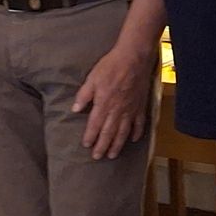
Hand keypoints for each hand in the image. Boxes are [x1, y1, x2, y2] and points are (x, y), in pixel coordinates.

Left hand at [70, 39, 155, 157]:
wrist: (134, 59)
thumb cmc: (110, 66)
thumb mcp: (92, 78)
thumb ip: (84, 95)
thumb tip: (74, 109)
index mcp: (103, 104)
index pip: (95, 125)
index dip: (90, 137)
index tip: (87, 146)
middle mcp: (117, 111)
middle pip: (108, 133)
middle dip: (102, 146)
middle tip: (98, 157)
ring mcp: (130, 110)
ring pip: (123, 132)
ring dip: (117, 145)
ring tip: (112, 155)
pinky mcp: (140, 106)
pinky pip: (139, 123)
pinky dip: (137, 133)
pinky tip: (133, 140)